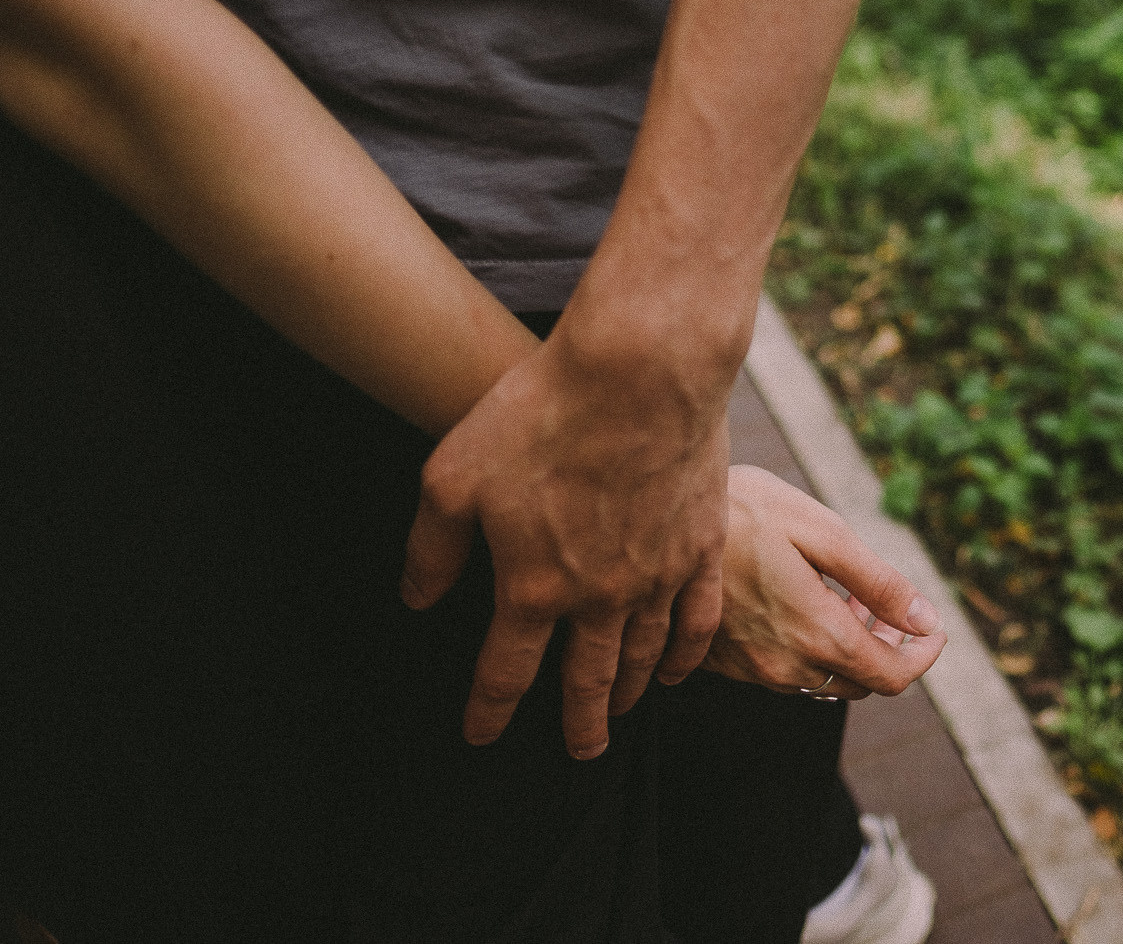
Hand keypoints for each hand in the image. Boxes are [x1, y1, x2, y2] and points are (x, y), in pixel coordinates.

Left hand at [399, 326, 730, 758]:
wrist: (640, 371)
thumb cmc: (541, 414)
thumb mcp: (454, 476)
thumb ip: (432, 548)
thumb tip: (419, 600)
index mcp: (532, 588)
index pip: (507, 672)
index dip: (491, 710)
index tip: (482, 735)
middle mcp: (599, 597)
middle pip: (586, 682)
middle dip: (577, 724)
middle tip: (579, 753)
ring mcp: (658, 576)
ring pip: (642, 655)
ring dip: (626, 692)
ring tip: (618, 713)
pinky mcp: (701, 545)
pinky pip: (697, 620)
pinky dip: (686, 653)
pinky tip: (676, 668)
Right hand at [702, 466, 943, 699]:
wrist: (657, 522)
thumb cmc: (744, 511)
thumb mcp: (822, 532)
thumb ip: (879, 583)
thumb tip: (925, 619)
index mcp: (818, 634)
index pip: (892, 676)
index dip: (924, 655)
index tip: (934, 626)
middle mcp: (787, 666)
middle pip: (862, 682)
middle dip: (887, 647)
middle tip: (887, 602)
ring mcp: (754, 671)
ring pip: (825, 680)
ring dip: (849, 648)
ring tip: (847, 596)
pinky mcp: (728, 665)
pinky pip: (788, 673)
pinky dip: (812, 648)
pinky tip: (803, 602)